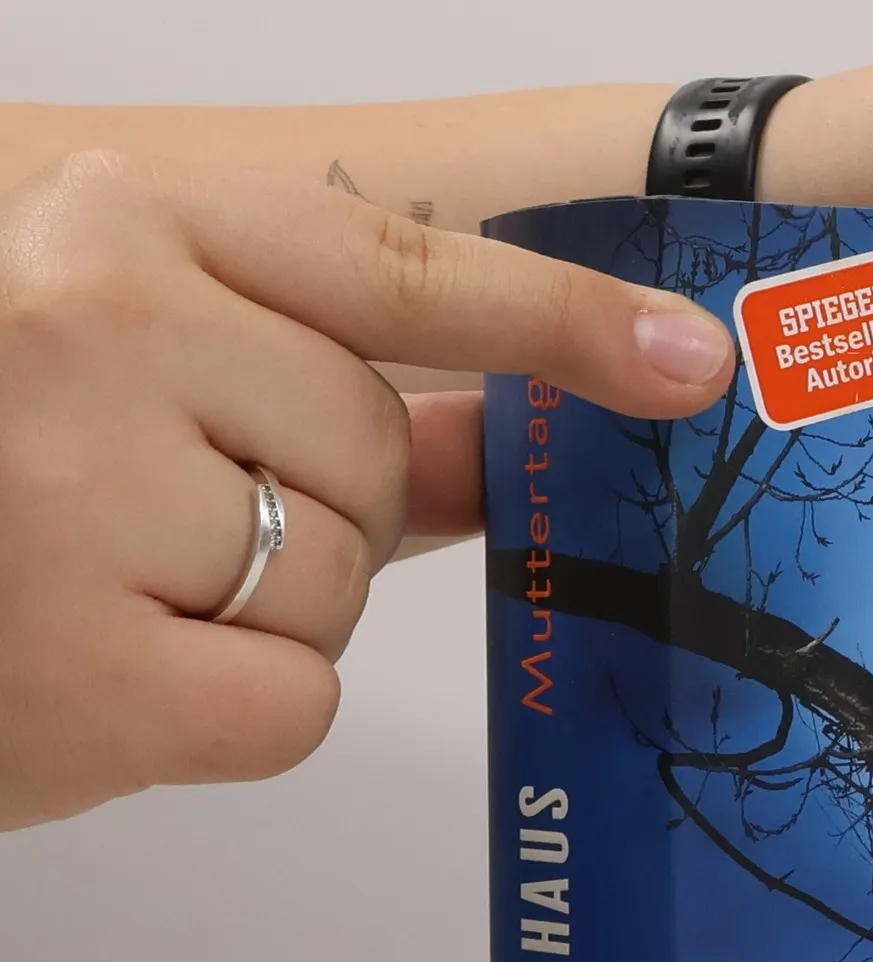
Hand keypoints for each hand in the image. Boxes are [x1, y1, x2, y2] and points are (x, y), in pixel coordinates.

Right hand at [0, 152, 735, 830]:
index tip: (692, 359)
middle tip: (156, 530)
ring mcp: (79, 497)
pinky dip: (231, 718)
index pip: (398, 271)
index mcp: (108, 231)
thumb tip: (511, 421)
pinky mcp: (91, 671)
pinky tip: (115, 680)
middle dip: (319, 513)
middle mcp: (92, 328)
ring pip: (344, 584)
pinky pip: (289, 705)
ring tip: (111, 596)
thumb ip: (322, 388)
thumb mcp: (123, 386)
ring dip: (265, 617)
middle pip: (380, 454)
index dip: (562, 322)